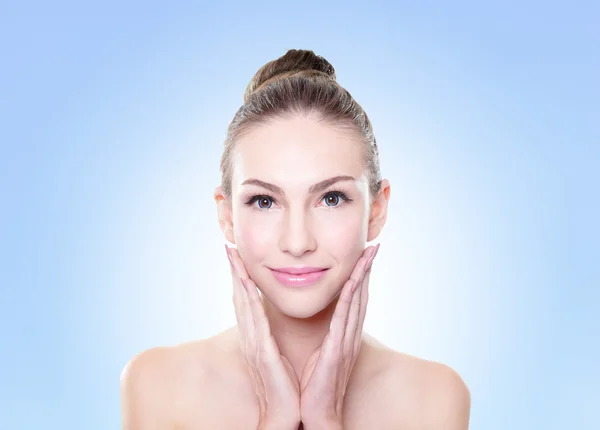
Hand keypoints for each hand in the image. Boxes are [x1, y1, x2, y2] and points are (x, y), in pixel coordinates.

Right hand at [226, 245, 300, 429]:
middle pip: (238, 295)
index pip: (245, 299)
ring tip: (233, 255)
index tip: (237, 255)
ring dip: (238, 277)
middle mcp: (249, 335)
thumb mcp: (274, 354)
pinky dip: (249, 298)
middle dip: (234, 270)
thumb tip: (269, 322)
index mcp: (254, 335)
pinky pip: (254, 319)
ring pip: (242, 302)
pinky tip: (247, 282)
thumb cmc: (282, 384)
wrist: (284, 413)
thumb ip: (269, 336)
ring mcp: (253, 342)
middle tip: (228, 245)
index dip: (239, 276)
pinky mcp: (261, 350)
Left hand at [298, 244, 379, 427]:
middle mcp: (349, 336)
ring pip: (357, 302)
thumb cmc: (316, 386)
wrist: (317, 415)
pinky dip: (351, 298)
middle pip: (362, 295)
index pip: (354, 300)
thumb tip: (326, 324)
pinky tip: (355, 281)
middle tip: (373, 245)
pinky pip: (345, 318)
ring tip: (368, 254)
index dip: (360, 277)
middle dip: (367, 269)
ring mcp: (346, 342)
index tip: (363, 256)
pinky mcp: (337, 350)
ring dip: (363, 276)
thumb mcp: (323, 355)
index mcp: (344, 336)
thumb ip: (328, 337)